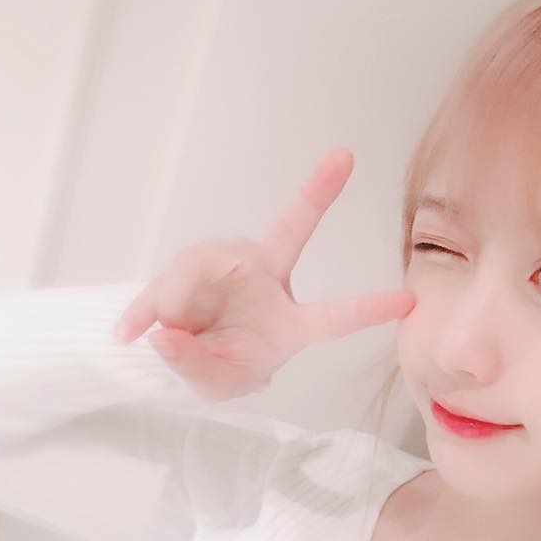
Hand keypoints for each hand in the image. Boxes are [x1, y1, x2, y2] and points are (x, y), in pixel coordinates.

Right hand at [111, 147, 415, 402]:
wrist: (180, 351)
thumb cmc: (217, 365)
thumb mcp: (214, 384)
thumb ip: (197, 366)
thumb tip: (168, 335)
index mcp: (291, 323)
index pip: (335, 317)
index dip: (368, 309)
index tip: (408, 300)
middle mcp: (267, 280)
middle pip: (291, 231)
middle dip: (318, 192)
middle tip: (345, 156)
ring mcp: (230, 263)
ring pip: (203, 270)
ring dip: (177, 307)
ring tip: (168, 340)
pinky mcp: (195, 261)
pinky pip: (169, 283)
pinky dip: (147, 312)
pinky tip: (132, 333)